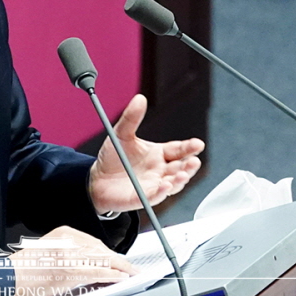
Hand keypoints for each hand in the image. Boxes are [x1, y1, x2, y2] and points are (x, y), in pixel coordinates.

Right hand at [9, 226, 136, 295]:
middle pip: (100, 249)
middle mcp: (69, 240)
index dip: (108, 252)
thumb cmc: (28, 266)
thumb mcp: (51, 247)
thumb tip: (90, 259)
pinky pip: (98, 272)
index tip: (117, 258)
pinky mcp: (72, 270)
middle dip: (117, 260)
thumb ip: (70, 249)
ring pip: (103, 259)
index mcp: (64, 232)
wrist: (14, 276)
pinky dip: (112, 275)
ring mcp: (71, 255)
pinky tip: (121, 277)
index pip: (94, 241)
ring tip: (130, 273)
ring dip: (120, 267)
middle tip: (130, 267)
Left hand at [88, 94, 204, 213]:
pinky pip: (155, 196)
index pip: (179, 150)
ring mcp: (154, 185)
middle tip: (194, 161)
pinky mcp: (143, 198)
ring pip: (173, 184)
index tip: (198, 144)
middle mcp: (161, 170)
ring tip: (182, 175)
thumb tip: (139, 98)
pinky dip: (162, 192)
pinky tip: (165, 186)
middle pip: (181, 168)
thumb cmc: (113, 157)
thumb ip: (131, 118)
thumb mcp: (121, 134)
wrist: (97, 179)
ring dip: (179, 180)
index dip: (189, 147)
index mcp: (160, 154)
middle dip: (189, 166)